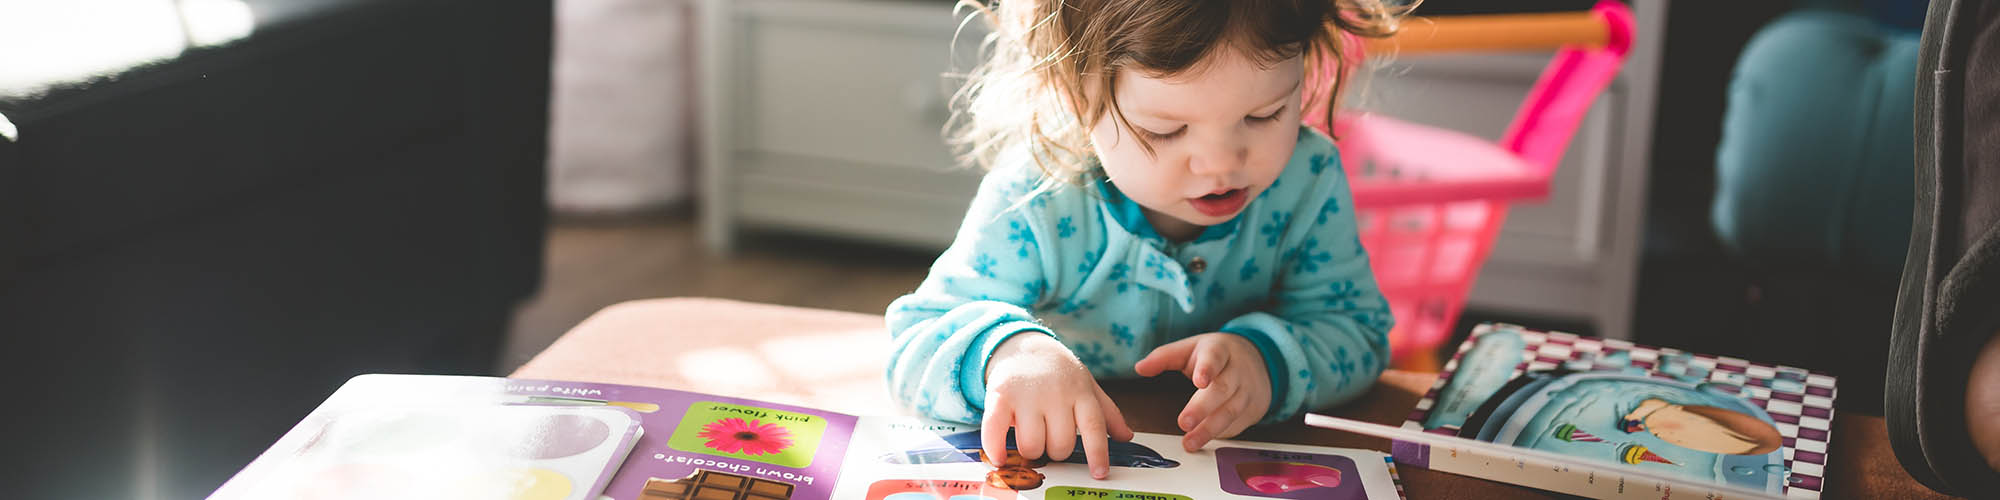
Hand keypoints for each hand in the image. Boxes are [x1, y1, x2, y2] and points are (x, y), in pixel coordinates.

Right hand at [984, 333, 1135, 478]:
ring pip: (1032, 445)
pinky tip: (1000, 457)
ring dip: (1031, 450)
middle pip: (1060, 445)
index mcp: (1080, 392)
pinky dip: (996, 449)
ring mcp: (1027, 394)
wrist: (1022, 344)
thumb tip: (1126, 436)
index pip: (1094, 426)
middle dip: (1056, 450)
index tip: (1099, 473)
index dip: (1098, 453)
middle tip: (1050, 438)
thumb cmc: (1057, 372)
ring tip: (1030, 436)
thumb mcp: (1086, 385)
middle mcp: (1055, 393)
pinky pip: (995, 430)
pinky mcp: (1000, 395)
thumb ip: (1107, 412)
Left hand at [1134, 333, 1270, 451]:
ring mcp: (1247, 391)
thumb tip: (1139, 368)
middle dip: (1203, 407)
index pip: (1214, 357)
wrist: (1258, 361)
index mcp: (1219, 350)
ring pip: (1230, 411)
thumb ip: (1164, 357)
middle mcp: (1237, 370)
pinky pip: (1236, 425)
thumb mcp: (1191, 348)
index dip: (1207, 369)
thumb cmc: (1216, 356)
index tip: (1200, 381)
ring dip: (1209, 429)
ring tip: (1189, 443)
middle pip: (1222, 389)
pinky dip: (1220, 435)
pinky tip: (1204, 442)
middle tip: (1183, 423)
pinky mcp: (1251, 410)